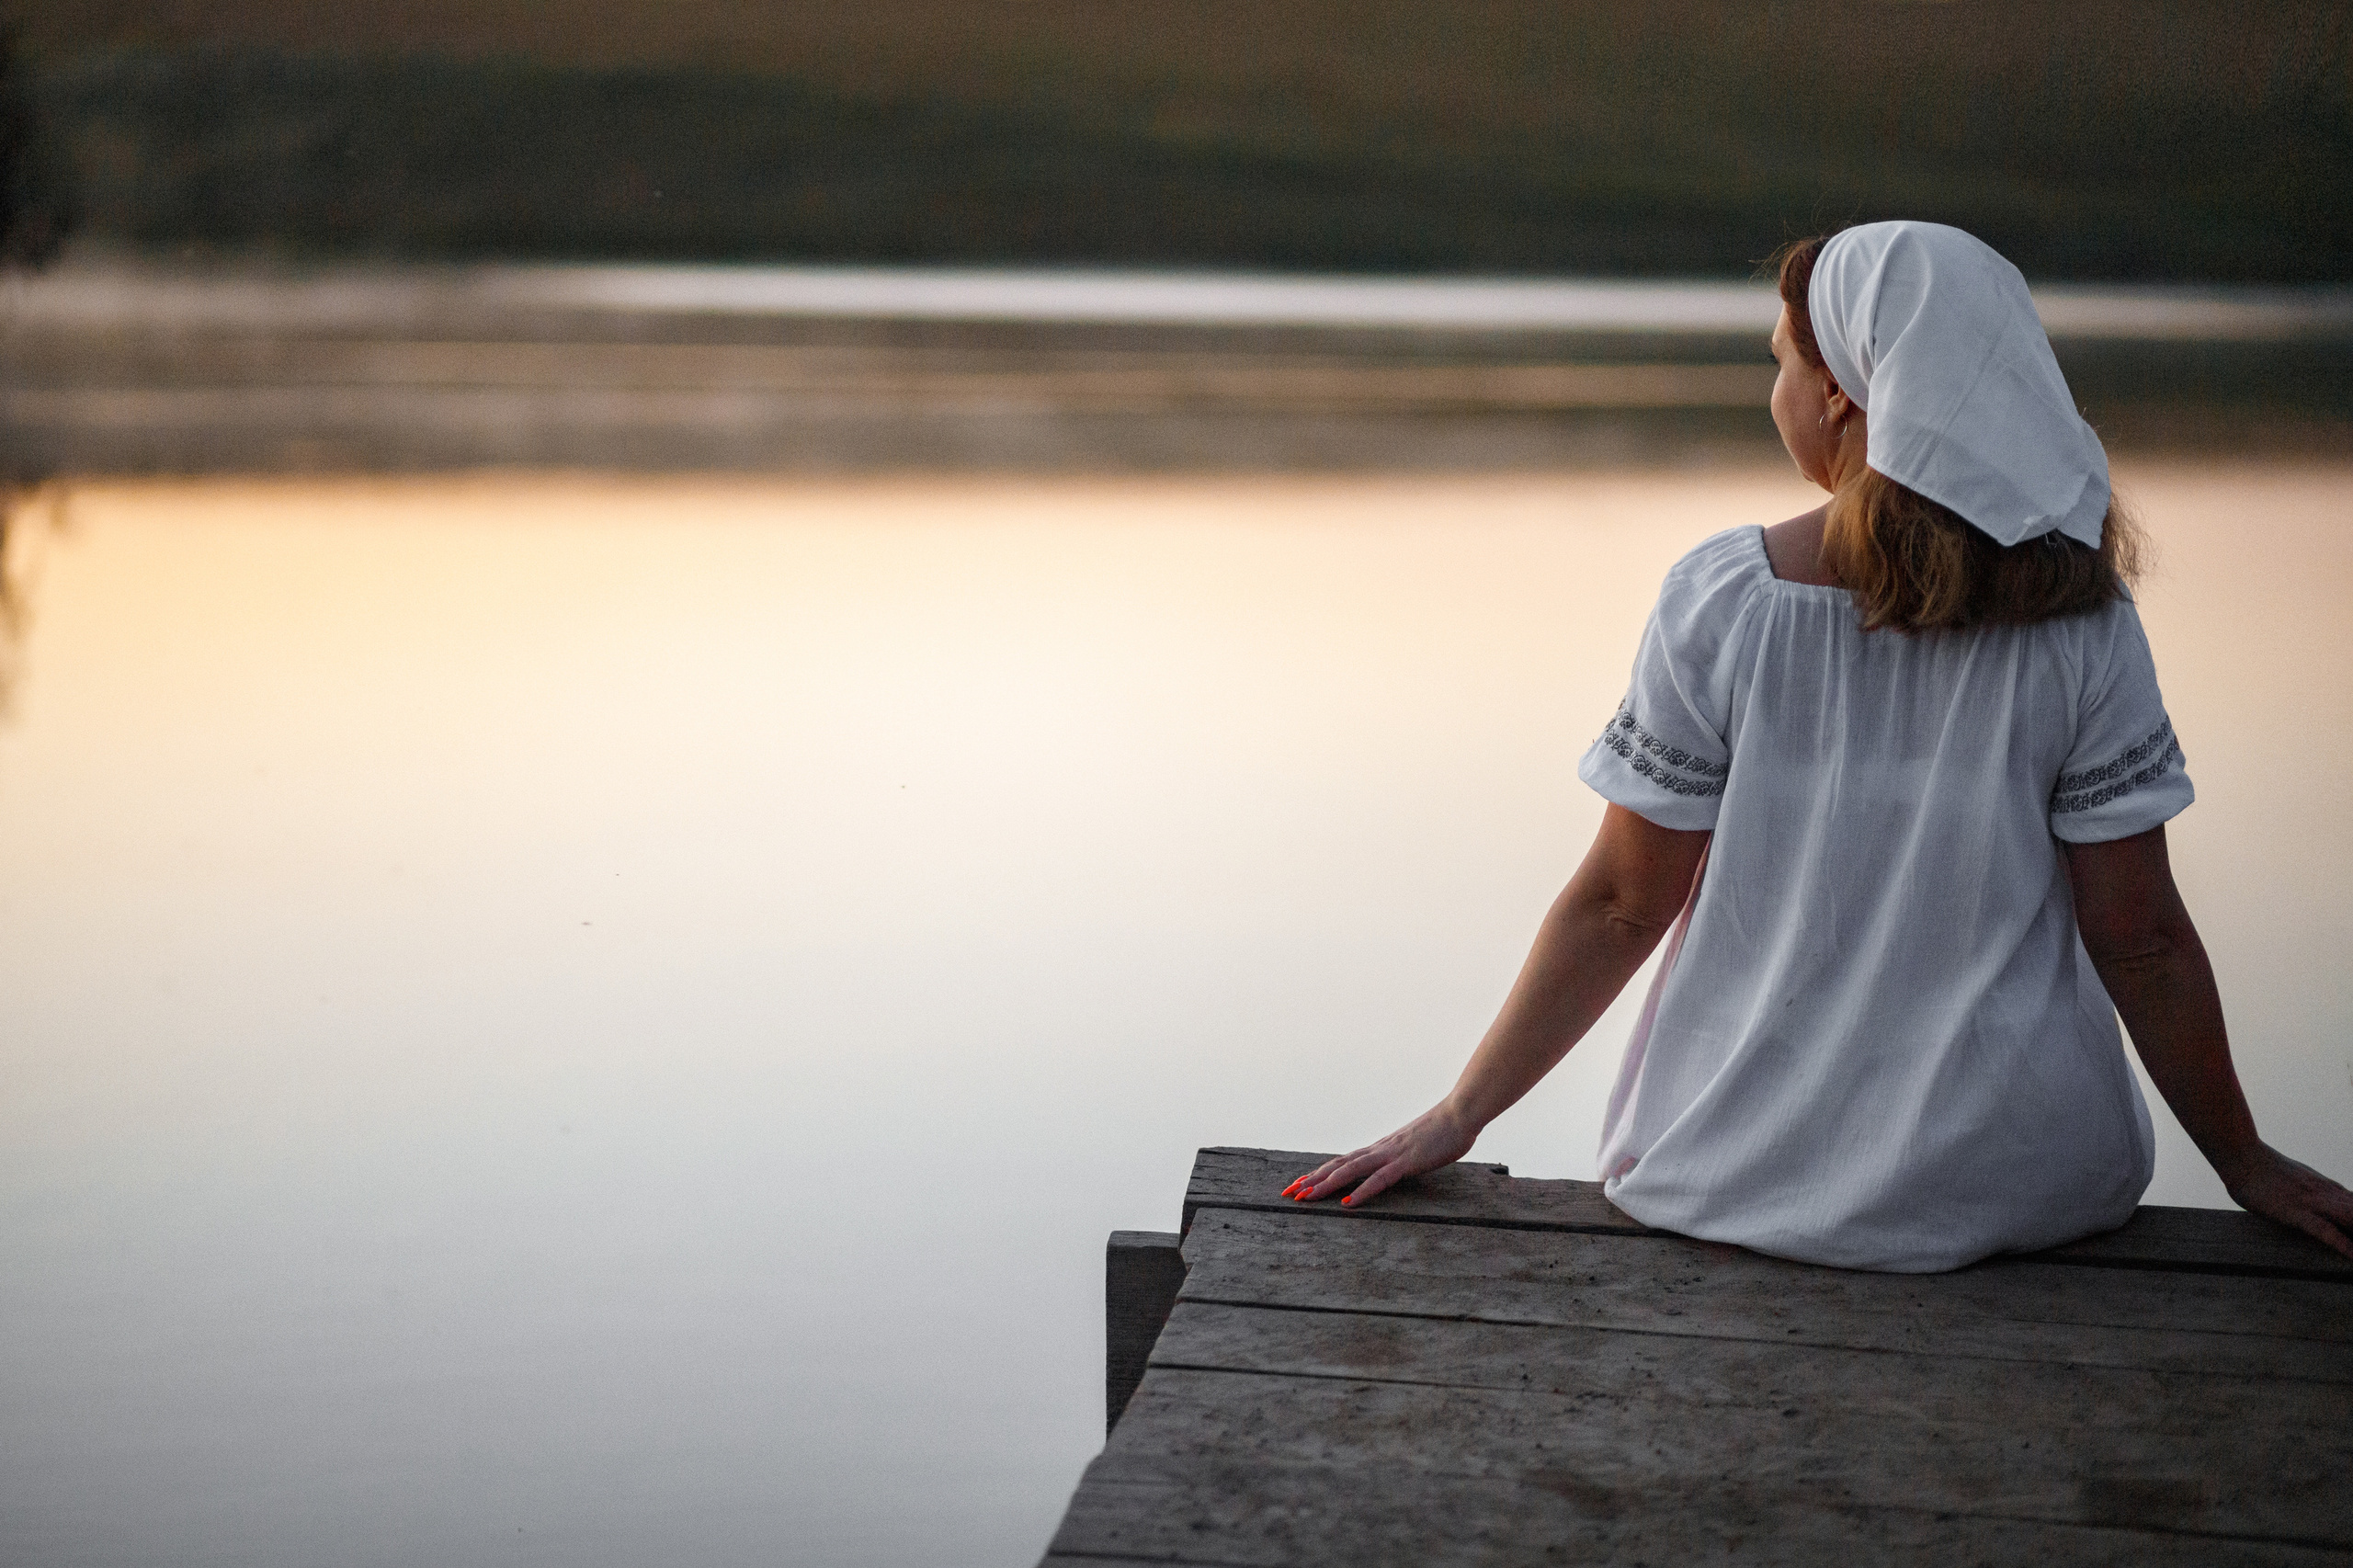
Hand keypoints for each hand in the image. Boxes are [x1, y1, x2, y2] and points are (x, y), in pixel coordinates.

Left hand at [1283, 1101, 1477, 1207]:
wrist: (1459, 1114)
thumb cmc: (1442, 1131)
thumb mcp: (1415, 1149)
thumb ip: (1402, 1158)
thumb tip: (1394, 1168)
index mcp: (1380, 1148)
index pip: (1342, 1162)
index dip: (1320, 1173)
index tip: (1300, 1184)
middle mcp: (1379, 1149)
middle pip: (1338, 1165)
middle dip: (1312, 1180)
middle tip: (1288, 1193)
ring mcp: (1391, 1154)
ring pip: (1350, 1170)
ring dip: (1326, 1185)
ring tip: (1306, 1197)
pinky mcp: (1406, 1162)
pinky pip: (1379, 1179)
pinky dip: (1362, 1191)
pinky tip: (1348, 1203)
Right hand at [2219, 1143, 2352, 1260]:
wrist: (2242, 1155)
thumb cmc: (2260, 1167)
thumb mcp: (2293, 1177)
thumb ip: (2309, 1189)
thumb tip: (2311, 1198)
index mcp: (2327, 1187)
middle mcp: (2327, 1194)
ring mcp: (2313, 1203)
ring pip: (2351, 1220)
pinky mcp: (2295, 1212)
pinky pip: (2324, 1231)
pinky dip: (2342, 1244)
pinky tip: (2352, 1256)